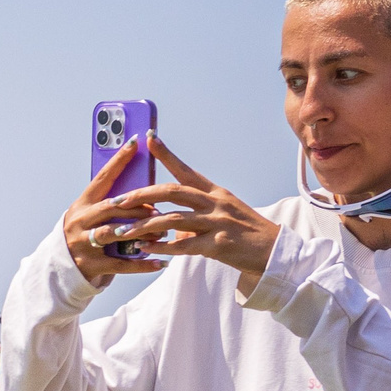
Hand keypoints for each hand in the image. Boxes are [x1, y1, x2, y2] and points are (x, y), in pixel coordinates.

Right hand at [62, 137, 167, 287]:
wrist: (58, 269)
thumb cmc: (83, 235)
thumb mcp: (89, 215)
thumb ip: (109, 203)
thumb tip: (142, 185)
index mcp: (81, 206)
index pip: (102, 179)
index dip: (118, 161)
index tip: (135, 143)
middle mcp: (79, 222)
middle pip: (112, 207)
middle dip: (137, 206)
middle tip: (159, 208)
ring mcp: (83, 244)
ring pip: (116, 233)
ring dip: (142, 231)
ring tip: (162, 232)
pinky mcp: (91, 265)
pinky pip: (121, 264)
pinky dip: (142, 264)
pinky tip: (160, 262)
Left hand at [109, 137, 279, 297]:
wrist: (273, 251)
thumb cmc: (244, 233)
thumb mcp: (220, 217)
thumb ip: (194, 218)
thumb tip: (171, 228)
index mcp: (215, 192)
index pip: (186, 170)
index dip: (166, 154)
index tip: (148, 139)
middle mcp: (215, 203)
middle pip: (173, 192)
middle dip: (141, 195)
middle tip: (117, 201)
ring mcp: (217, 222)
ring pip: (173, 219)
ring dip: (144, 226)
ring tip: (121, 233)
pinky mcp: (217, 244)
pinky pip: (183, 245)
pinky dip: (161, 247)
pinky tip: (144, 250)